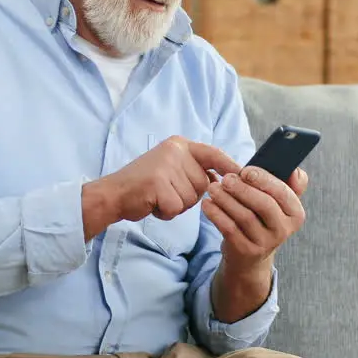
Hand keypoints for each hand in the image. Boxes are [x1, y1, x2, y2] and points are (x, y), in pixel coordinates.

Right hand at [82, 136, 241, 237]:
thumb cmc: (143, 185)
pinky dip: (166, 213)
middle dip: (189, 196)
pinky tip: (152, 204)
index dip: (229, 166)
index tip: (245, 175)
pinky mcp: (158, 184)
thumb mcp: (169, 167)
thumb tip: (221, 178)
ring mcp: (166, 166)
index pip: (213, 153)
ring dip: (177, 205)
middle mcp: (174, 151)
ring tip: (157, 197)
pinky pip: (177, 208)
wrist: (112, 194)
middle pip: (204, 183)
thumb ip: (193, 169)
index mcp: (178, 145)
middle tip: (165, 192)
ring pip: (192, 198)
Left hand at [202, 165, 308, 272]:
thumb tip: (294, 170)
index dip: (264, 179)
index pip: (283, 193)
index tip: (245, 170)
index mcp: (295, 213)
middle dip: (243, 189)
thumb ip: (290, 183)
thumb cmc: (262, 218)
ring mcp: (266, 243)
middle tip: (226, 179)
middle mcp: (284, 230)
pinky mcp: (246, 251)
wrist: (249, 256)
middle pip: (264, 205)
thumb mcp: (279, 203)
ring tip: (213, 188)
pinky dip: (217, 214)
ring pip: (245, 217)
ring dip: (227, 199)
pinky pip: (230, 229)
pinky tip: (207, 204)